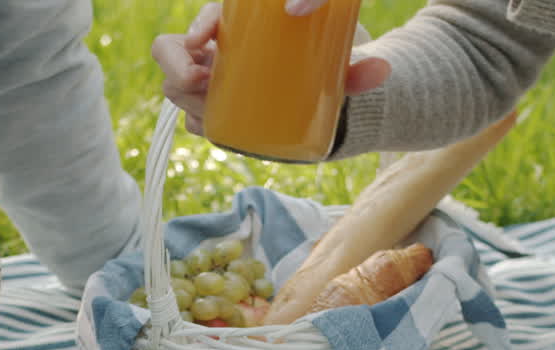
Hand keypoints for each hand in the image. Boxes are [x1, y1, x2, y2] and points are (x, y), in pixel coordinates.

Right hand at [151, 2, 390, 135]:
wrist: (329, 102)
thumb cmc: (328, 70)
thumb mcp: (342, 65)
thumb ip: (361, 68)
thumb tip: (380, 69)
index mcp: (241, 29)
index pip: (207, 19)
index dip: (197, 26)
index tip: (205, 40)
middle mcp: (220, 53)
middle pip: (174, 52)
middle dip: (177, 67)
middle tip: (201, 81)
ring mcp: (216, 84)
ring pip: (179, 87)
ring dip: (185, 97)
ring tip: (205, 109)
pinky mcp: (221, 114)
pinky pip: (195, 118)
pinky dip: (198, 122)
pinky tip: (209, 126)